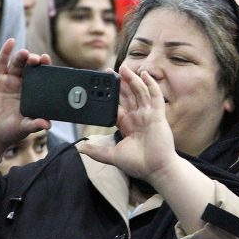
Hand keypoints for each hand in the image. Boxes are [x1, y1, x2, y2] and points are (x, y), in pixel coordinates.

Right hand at [0, 40, 51, 175]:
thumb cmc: (11, 130)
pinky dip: (5, 51)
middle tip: (39, 59)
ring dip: (22, 56)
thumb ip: (34, 124)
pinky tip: (11, 42)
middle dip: (35, 61)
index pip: (42, 76)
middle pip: (31, 67)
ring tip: (25, 54)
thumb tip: (47, 125)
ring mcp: (9, 80)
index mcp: (33, 92)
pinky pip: (1, 63)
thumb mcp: (24, 128)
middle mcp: (22, 83)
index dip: (46, 68)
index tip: (48, 62)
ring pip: (17, 63)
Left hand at [79, 66, 176, 181]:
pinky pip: (154, 96)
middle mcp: (138, 117)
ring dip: (132, 79)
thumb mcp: (113, 156)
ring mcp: (148, 114)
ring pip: (139, 92)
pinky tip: (144, 74)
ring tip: (123, 68)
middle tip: (109, 71)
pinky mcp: (158, 115)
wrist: (156, 170)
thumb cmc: (139, 164)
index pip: (117, 105)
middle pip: (128, 95)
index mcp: (127, 124)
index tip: (100, 85)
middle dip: (119, 83)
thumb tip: (80, 148)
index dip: (110, 95)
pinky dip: (150, 84)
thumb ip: (97, 151)